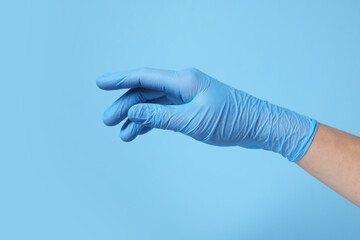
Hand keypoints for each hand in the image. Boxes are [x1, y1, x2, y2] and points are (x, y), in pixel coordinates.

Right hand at [96, 68, 317, 161]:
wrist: (258, 126)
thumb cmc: (232, 120)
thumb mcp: (193, 121)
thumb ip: (160, 116)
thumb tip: (133, 111)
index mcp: (183, 81)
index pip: (144, 77)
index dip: (120, 79)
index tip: (100, 84)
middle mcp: (183, 85)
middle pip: (145, 92)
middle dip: (125, 105)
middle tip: (108, 121)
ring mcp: (186, 97)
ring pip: (154, 104)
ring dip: (137, 117)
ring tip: (123, 135)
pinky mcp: (191, 108)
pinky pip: (164, 112)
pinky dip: (151, 122)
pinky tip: (140, 131)